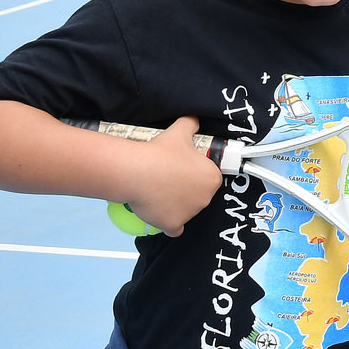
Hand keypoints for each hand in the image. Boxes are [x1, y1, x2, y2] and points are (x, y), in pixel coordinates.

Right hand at [118, 116, 221, 235]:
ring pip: (186, 212)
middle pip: (199, 196)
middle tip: (169, 180)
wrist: (136, 171)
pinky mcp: (173, 225)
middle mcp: (206, 199)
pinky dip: (170, 224)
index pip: (208, 178)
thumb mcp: (180, 130)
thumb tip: (194, 119)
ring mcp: (190, 214)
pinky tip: (161, 214)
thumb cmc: (160, 151)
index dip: (195, 174)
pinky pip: (175, 229)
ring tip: (159, 192)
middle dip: (187, 190)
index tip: (182, 170)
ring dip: (176, 205)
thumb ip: (191, 123)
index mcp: (212, 178)